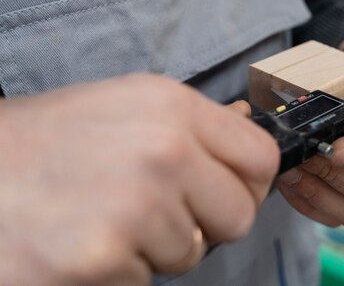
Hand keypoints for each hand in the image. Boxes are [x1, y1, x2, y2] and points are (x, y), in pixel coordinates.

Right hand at [0, 75, 277, 285]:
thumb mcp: (128, 105)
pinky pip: (145, 282)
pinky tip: (82, 241)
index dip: (249, 182)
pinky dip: (120, 272)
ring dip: (155, 248)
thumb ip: (193, 127)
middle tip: (160, 212)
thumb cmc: (51, 139)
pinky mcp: (102, 262)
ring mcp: (134, 210)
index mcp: (173, 108)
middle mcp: (162, 153)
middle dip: (208, 223)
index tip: (226, 192)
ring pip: (190, 255)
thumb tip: (249, 136)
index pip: (262, 158)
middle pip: (239, 215)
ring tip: (105, 218)